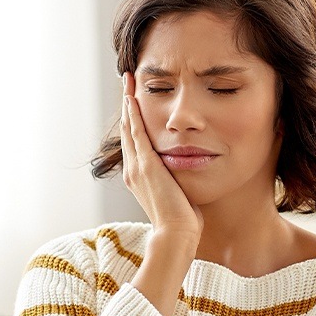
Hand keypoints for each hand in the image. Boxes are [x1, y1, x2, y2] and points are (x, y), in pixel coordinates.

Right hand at [120, 72, 203, 244]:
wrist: (176, 234)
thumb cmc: (182, 221)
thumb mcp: (177, 195)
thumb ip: (177, 181)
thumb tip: (188, 174)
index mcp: (139, 178)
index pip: (135, 142)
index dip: (133, 121)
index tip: (135, 102)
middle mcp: (132, 170)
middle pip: (127, 130)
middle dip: (127, 105)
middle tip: (127, 83)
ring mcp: (137, 167)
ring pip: (129, 127)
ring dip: (128, 102)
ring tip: (128, 81)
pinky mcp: (146, 166)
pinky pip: (137, 133)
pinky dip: (134, 114)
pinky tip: (133, 97)